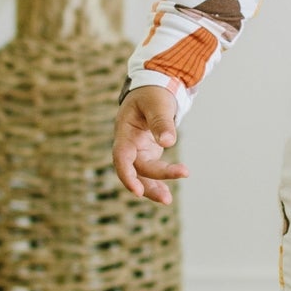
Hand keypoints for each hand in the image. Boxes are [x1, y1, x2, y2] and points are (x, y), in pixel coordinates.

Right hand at [113, 88, 188, 202]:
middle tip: (167, 198)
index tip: (137, 191)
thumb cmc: (153, 94)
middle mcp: (128, 144)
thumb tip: (169, 143)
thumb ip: (162, 122)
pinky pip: (150, 171)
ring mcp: (137, 150)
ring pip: (142, 174)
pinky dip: (158, 181)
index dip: (127, 175)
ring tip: (167, 200)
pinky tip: (166, 194)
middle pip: (135, 169)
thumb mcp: (158, 103)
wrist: (153, 89)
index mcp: (125, 131)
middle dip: (149, 184)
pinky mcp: (147, 153)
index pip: (121, 157)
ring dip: (153, 188)